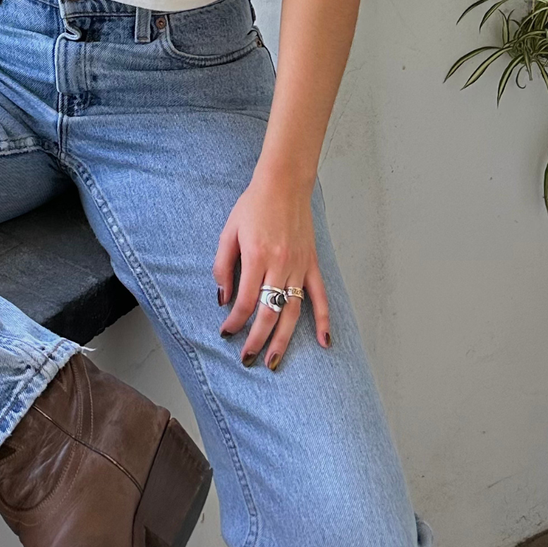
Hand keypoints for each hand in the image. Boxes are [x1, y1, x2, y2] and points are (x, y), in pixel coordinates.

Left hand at [214, 169, 330, 369]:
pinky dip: (324, 320)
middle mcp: (280, 265)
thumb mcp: (229, 231)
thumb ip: (223, 265)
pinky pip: (320, 297)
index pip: (246, 301)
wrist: (283, 184)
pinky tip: (324, 342)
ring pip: (292, 312)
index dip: (235, 321)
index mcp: (257, 257)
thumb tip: (223, 297)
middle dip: (257, 340)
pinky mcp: (312, 264)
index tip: (226, 333)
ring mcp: (299, 266)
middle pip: (269, 313)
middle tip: (247, 359)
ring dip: (283, 340)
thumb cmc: (253, 206)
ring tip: (274, 361)